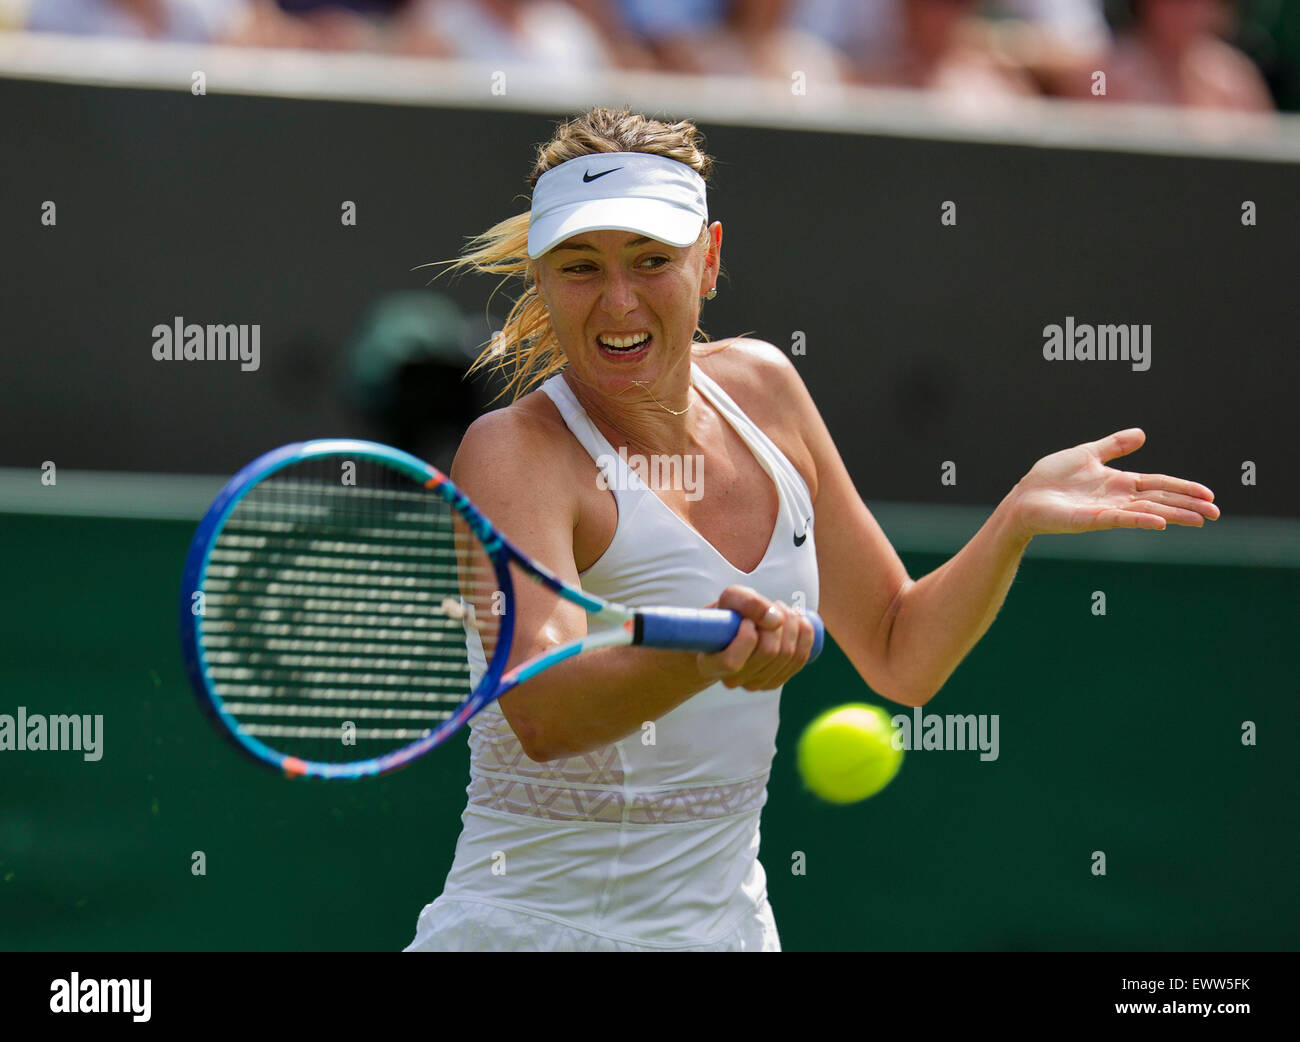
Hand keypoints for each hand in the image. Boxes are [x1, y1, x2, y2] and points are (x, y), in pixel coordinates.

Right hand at [696, 586, 816, 690]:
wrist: (735, 631)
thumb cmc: (729, 615)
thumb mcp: (730, 599)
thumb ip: (747, 603)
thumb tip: (775, 620)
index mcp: (711, 663)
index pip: (731, 662)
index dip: (746, 638)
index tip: (747, 620)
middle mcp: (733, 679)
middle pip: (768, 652)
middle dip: (777, 621)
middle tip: (773, 605)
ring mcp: (756, 683)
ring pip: (787, 654)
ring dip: (792, 624)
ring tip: (783, 610)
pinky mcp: (775, 681)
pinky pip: (799, 660)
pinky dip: (805, 636)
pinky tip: (799, 622)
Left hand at [1009, 428, 1219, 539]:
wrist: (1024, 497)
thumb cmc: (1050, 478)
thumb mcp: (1087, 454)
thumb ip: (1114, 446)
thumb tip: (1142, 433)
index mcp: (1118, 483)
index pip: (1158, 484)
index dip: (1183, 488)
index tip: (1208, 494)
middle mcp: (1117, 498)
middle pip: (1160, 500)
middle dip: (1188, 505)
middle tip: (1216, 513)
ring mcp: (1106, 510)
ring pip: (1147, 511)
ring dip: (1174, 514)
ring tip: (1200, 519)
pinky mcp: (1090, 520)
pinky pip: (1120, 519)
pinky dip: (1141, 519)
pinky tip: (1161, 522)